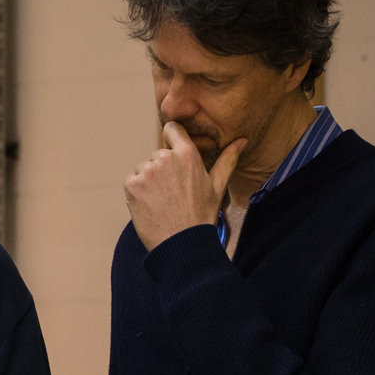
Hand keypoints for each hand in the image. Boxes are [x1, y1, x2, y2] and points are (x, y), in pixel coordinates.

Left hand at [124, 122, 244, 251]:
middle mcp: (165, 157)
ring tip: (164, 202)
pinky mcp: (132, 185)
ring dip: (150, 181)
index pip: (172, 129)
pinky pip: (132, 182)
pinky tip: (151, 207)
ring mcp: (146, 171)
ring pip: (144, 169)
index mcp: (187, 154)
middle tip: (174, 193)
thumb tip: (242, 140)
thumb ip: (228, 159)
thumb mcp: (217, 186)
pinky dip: (138, 193)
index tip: (175, 155)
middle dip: (164, 169)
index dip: (173, 139)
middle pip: (158, 154)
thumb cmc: (201, 215)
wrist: (182, 244)